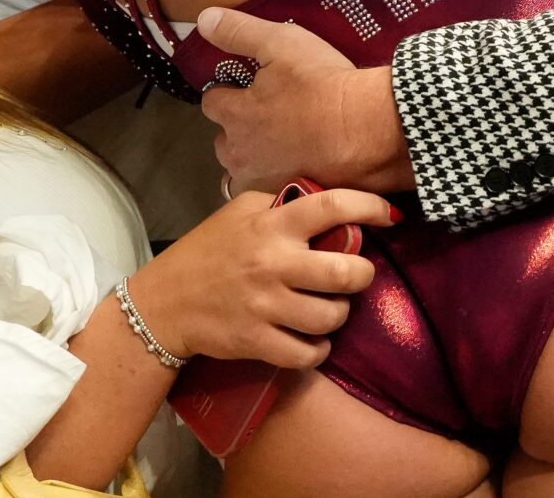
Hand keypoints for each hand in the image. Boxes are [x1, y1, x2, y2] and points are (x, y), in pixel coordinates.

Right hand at [124, 185, 393, 367]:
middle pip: (345, 272)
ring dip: (340, 314)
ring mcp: (264, 306)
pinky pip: (306, 353)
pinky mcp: (255, 342)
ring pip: (331, 317)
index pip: (333, 206)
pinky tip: (313, 341)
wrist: (162, 304)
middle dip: (363, 275)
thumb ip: (283, 203)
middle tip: (356, 275)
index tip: (391, 215)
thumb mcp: (241, 212)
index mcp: (272, 224)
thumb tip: (331, 201)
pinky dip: (318, 350)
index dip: (370, 207)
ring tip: (330, 308)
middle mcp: (273, 264)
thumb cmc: (208, 251)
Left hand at [197, 8, 415, 195]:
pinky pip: (273, 190)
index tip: (247, 86)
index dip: (228, 91)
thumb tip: (203, 18)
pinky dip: (280, 178)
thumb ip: (239, 31)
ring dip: (255, 157)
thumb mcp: (282, 43)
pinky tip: (300, 167)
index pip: (212, 101)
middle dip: (237, 130)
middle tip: (268, 117)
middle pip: (224, 141)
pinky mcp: (289, 197)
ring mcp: (264, 179)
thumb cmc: (322, 84)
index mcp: (235, 113)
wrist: (367, 130)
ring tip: (282, 145)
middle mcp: (240, 151)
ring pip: (245, 170)